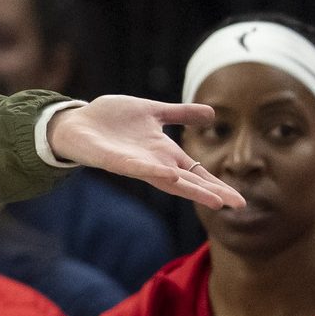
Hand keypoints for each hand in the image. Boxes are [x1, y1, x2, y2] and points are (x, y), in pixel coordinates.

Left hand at [47, 95, 246, 209]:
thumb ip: (179, 114)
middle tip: (236, 204)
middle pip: (187, 182)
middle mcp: (153, 162)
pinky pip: (136, 168)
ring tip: (213, 199)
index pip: (195, 172)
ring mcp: (135, 163)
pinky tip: (170, 176)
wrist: (76, 121)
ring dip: (189, 189)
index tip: (238, 200)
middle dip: (210, 193)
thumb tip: (212, 113)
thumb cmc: (111, 119)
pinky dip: (153, 171)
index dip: (215, 185)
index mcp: (163, 153)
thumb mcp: (151, 111)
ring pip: (166, 180)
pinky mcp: (115, 160)